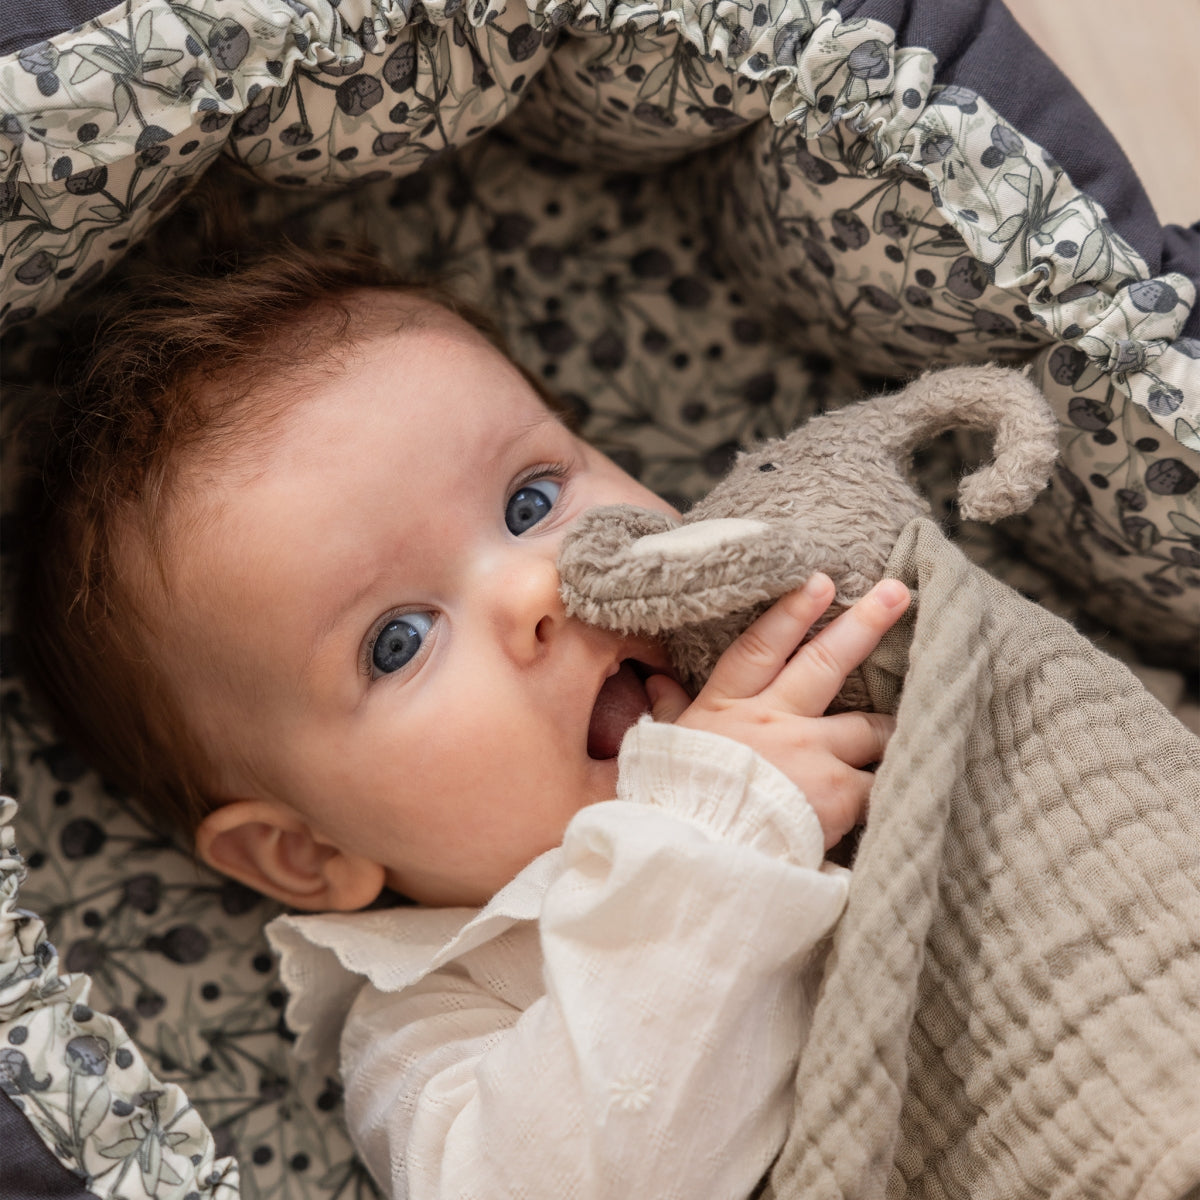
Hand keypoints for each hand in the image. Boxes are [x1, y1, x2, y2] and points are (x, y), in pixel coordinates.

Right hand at [645, 573, 909, 848]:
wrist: (698, 861)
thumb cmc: (676, 805)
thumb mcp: (665, 750)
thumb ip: (668, 712)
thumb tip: (655, 681)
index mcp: (727, 709)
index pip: (760, 648)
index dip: (790, 612)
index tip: (820, 580)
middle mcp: (771, 721)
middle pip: (824, 664)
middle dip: (864, 624)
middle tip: (898, 592)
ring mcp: (808, 753)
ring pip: (868, 726)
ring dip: (889, 726)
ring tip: (917, 719)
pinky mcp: (838, 791)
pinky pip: (880, 780)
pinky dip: (895, 781)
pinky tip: (915, 779)